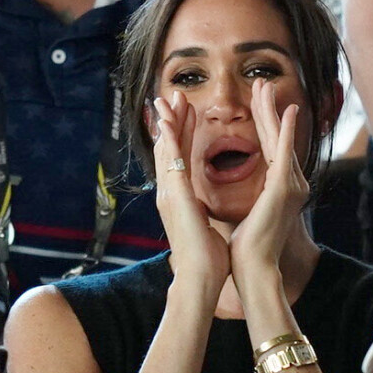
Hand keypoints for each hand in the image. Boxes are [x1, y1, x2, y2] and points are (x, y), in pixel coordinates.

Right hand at [153, 92, 229, 289]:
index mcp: (178, 197)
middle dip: (171, 120)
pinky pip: (171, 162)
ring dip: (168, 122)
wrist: (200, 277)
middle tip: (172, 96)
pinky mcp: (176, 197)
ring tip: (168, 99)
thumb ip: (198, 208)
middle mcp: (169, 192)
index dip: (181, 133)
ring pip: (166, 149)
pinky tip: (166, 121)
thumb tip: (200, 204)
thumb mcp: (201, 223)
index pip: (179, 157)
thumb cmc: (205, 255)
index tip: (185, 113)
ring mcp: (169, 193)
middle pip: (168, 148)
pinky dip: (168, 140)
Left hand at [229, 79, 308, 286]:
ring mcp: (290, 185)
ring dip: (272, 111)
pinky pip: (284, 153)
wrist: (252, 267)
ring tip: (267, 87)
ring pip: (279, 139)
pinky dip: (286, 130)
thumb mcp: (249, 211)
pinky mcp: (283, 189)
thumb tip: (244, 189)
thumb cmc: (248, 245)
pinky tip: (288, 110)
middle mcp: (290, 182)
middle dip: (267, 109)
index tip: (257, 102)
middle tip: (263, 84)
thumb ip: (253, 194)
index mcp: (279, 186)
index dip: (263, 122)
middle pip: (276, 138)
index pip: (270, 147)